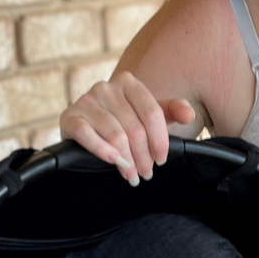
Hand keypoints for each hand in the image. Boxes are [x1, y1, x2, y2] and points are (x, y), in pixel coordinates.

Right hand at [58, 72, 195, 185]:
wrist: (86, 129)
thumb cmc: (122, 122)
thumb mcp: (148, 116)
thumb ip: (171, 111)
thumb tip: (188, 114)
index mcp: (128, 83)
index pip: (152, 113)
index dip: (160, 140)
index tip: (161, 159)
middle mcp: (105, 87)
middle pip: (135, 127)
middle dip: (143, 156)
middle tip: (146, 173)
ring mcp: (86, 100)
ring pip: (115, 135)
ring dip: (127, 160)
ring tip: (132, 175)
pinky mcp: (70, 117)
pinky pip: (88, 136)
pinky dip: (103, 151)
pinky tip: (115, 162)